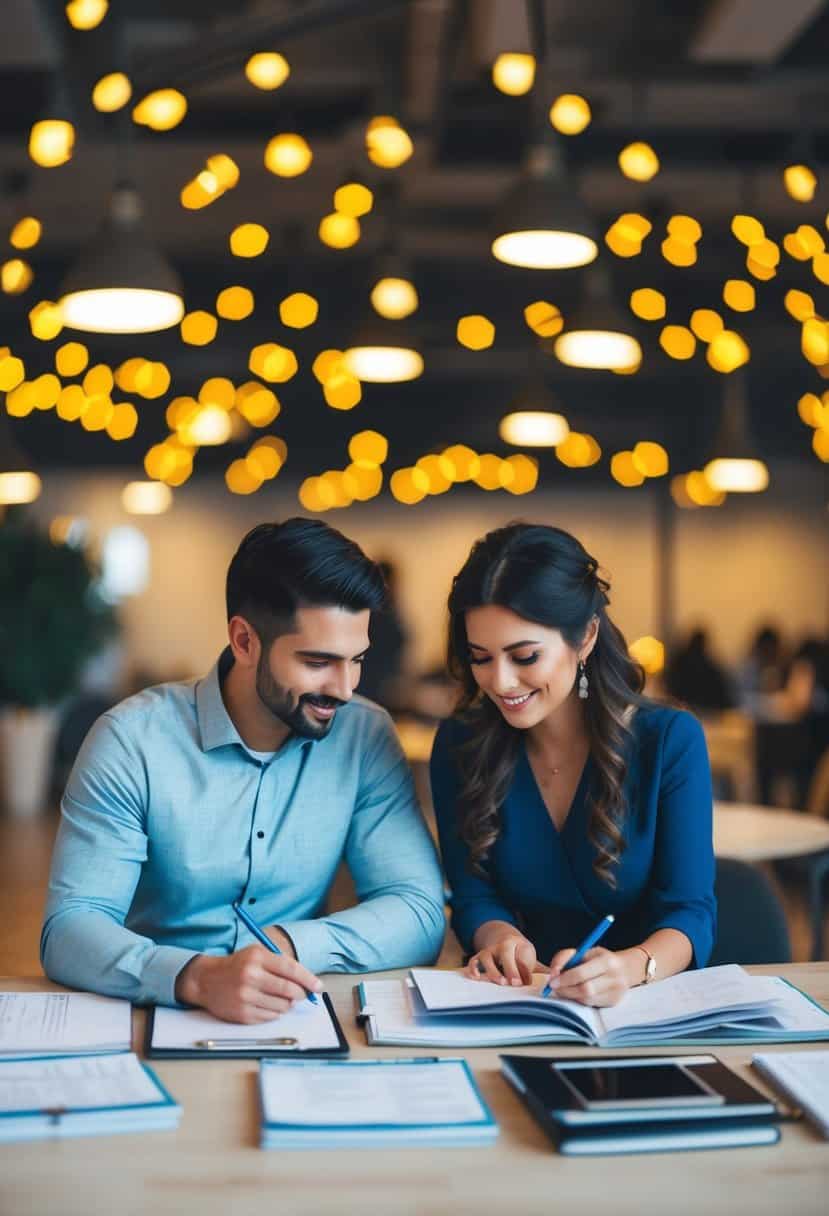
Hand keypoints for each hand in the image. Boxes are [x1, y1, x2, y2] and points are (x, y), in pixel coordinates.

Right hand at [175, 945, 322, 1022]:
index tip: (318, 986)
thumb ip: (281, 965)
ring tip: (278, 997)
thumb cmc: (238, 966)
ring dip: (287, 1004)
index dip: (308, 979)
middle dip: (301, 994)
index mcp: (257, 958)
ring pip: (282, 1006)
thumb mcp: (257, 954)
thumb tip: (307, 982)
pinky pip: (271, 1017)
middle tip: (302, 994)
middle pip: (289, 990)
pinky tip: (266, 1004)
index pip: (290, 969)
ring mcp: (246, 997)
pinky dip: (275, 1012)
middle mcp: (251, 977)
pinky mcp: (242, 1014)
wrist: (207, 980)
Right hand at [465, 932, 539, 985]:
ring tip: (500, 982)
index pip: (521, 956)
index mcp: (517, 943)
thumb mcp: (529, 956)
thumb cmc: (520, 953)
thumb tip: (553, 978)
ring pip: (487, 957)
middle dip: (510, 969)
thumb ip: (539, 969)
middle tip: (515, 983)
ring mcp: (489, 951)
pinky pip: (473, 961)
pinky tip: (476, 977)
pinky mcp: (479, 958)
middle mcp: (502, 945)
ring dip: (492, 970)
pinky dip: (473, 968)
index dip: (523, 969)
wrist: (504, 941)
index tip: (524, 982)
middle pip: (505, 953)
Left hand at [544, 946, 640, 1007]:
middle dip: (566, 989)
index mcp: (607, 961)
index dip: (564, 979)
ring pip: (587, 1000)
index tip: (552, 981)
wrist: (625, 969)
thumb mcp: (584, 951)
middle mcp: (614, 978)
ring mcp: (615, 993)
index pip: (582, 973)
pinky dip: (579, 999)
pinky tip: (575, 992)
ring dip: (570, 995)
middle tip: (554, 987)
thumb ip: (566, 957)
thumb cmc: (599, 958)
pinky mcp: (613, 1003)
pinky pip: (591, 1004)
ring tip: (563, 988)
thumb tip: (553, 973)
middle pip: (585, 990)